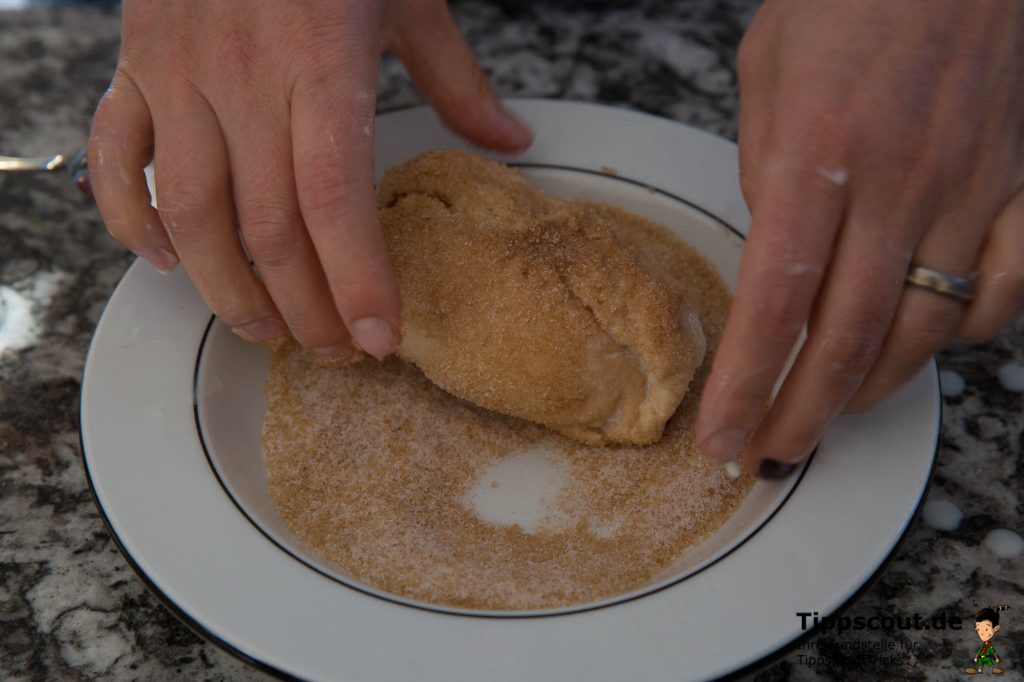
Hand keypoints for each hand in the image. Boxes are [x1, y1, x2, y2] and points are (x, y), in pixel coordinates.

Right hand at [88, 0, 530, 361]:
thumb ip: (455, 80)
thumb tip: (512, 141)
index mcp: (320, 62)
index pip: (335, 198)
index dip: (356, 278)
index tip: (380, 337)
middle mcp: (244, 80)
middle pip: (269, 227)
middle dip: (305, 306)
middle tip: (336, 350)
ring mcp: (180, 78)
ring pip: (193, 214)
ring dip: (228, 290)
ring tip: (268, 334)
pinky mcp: (137, 71)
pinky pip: (121, 160)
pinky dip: (132, 219)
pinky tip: (164, 263)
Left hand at [698, 0, 1023, 475]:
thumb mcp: (769, 72)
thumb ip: (766, 169)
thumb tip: (772, 253)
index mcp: (820, 153)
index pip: (774, 299)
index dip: (746, 381)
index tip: (721, 435)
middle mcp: (900, 182)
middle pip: (846, 337)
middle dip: (801, 412)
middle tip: (768, 452)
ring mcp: (971, 187)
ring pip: (924, 329)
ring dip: (870, 389)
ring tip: (829, 415)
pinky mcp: (1020, 182)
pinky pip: (1007, 290)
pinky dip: (968, 333)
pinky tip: (927, 344)